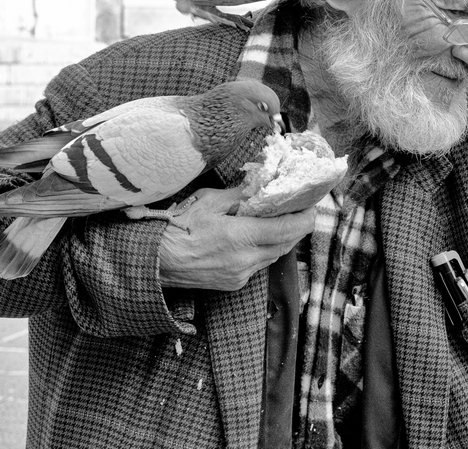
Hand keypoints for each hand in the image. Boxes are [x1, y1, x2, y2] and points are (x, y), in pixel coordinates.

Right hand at [157, 186, 315, 290]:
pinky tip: (258, 236)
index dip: (306, 217)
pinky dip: (266, 249)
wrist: (155, 262)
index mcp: (242, 237)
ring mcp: (241, 275)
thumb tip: (260, 185)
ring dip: (282, 238)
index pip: (289, 229)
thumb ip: (239, 195)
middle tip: (300, 206)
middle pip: (286, 243)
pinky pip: (260, 264)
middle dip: (297, 225)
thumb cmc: (178, 228)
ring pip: (275, 255)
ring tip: (281, 218)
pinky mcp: (234, 283)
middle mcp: (246, 260)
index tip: (312, 203)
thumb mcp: (209, 202)